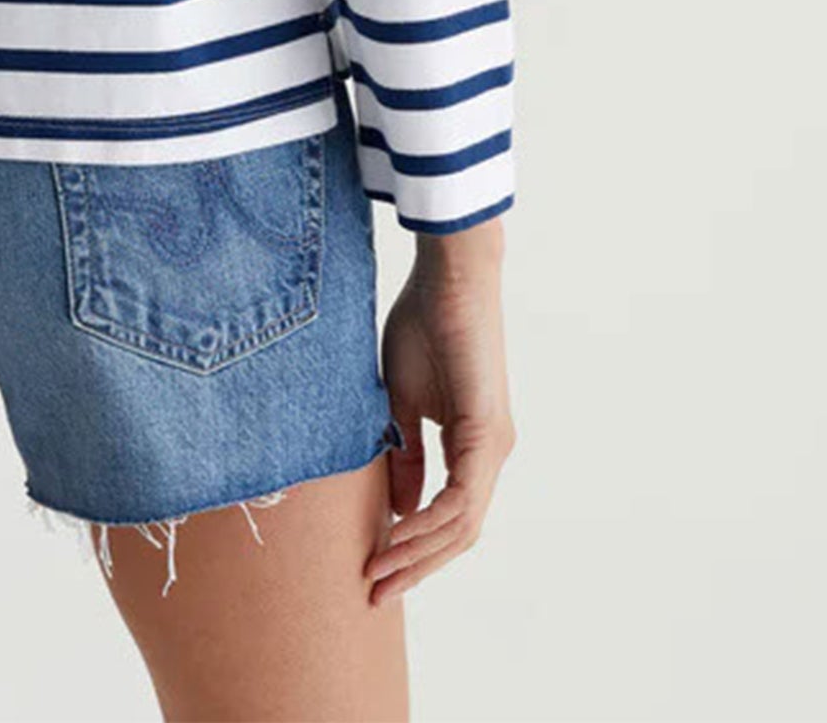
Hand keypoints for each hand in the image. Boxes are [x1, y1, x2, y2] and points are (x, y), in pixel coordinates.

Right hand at [365, 225, 515, 604]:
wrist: (448, 277)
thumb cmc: (424, 326)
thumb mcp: (403, 402)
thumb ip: (405, 455)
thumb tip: (398, 508)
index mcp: (473, 447)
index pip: (449, 517)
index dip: (414, 548)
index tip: (374, 568)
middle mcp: (491, 455)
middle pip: (459, 535)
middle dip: (416, 567)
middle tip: (373, 592)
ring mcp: (494, 448)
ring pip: (462, 526)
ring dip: (418, 554)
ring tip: (377, 571)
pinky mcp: (488, 434)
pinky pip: (462, 499)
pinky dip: (429, 522)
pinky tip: (397, 532)